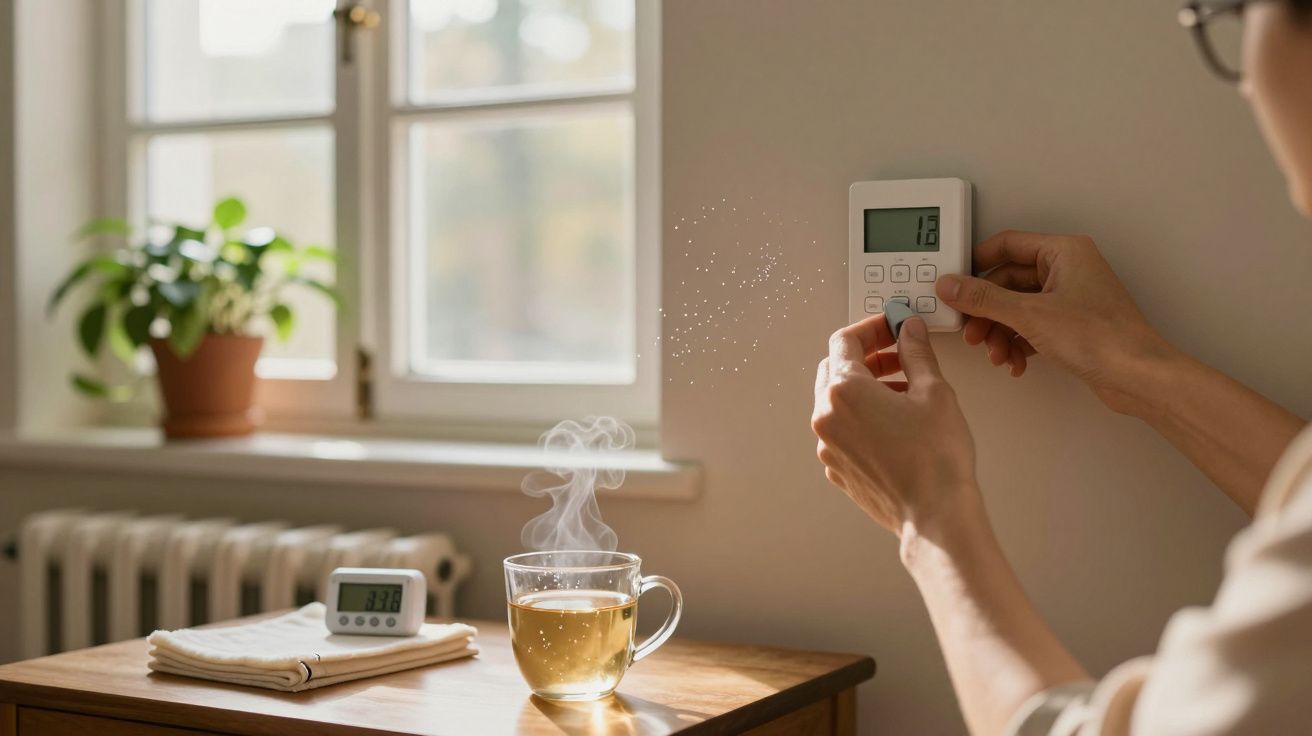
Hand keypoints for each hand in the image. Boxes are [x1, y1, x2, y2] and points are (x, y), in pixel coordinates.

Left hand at [812, 314, 979, 536]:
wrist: (934, 517)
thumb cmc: (936, 460)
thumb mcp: (933, 391)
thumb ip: (916, 353)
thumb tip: (909, 331)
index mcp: (844, 391)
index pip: (845, 340)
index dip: (872, 327)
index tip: (892, 326)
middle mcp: (826, 417)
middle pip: (835, 368)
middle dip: (867, 356)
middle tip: (899, 354)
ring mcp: (828, 445)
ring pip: (836, 400)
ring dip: (865, 386)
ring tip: (904, 389)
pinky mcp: (837, 468)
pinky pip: (841, 429)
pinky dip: (861, 416)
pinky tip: (894, 422)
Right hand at [935, 230, 1175, 414]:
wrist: (1137, 376)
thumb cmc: (1103, 338)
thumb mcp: (1030, 314)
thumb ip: (984, 298)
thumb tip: (951, 284)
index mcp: (1063, 252)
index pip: (1006, 244)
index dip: (976, 263)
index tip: (955, 282)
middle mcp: (1067, 270)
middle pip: (1007, 281)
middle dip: (987, 311)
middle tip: (972, 329)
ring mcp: (1069, 298)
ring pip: (1017, 307)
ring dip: (1000, 332)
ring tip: (996, 353)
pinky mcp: (1070, 325)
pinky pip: (1031, 326)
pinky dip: (1017, 343)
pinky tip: (1014, 361)